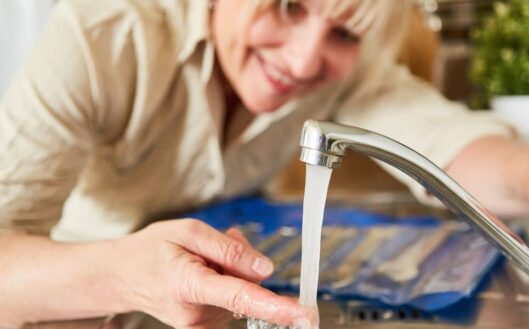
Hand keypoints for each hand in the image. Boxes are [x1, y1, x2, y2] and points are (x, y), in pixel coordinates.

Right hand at [108, 219, 314, 328]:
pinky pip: (233, 301)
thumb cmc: (151, 250)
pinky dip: (226, 283)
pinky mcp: (204, 327)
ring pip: (241, 293)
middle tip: (209, 250)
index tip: (301, 314)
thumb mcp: (189, 232)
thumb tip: (265, 268)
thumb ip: (230, 249)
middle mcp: (196, 314)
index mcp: (190, 285)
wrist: (121, 276)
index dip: (275, 306)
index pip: (240, 297)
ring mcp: (200, 324)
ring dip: (231, 272)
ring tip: (200, 261)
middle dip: (240, 264)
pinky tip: (205, 272)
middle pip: (246, 288)